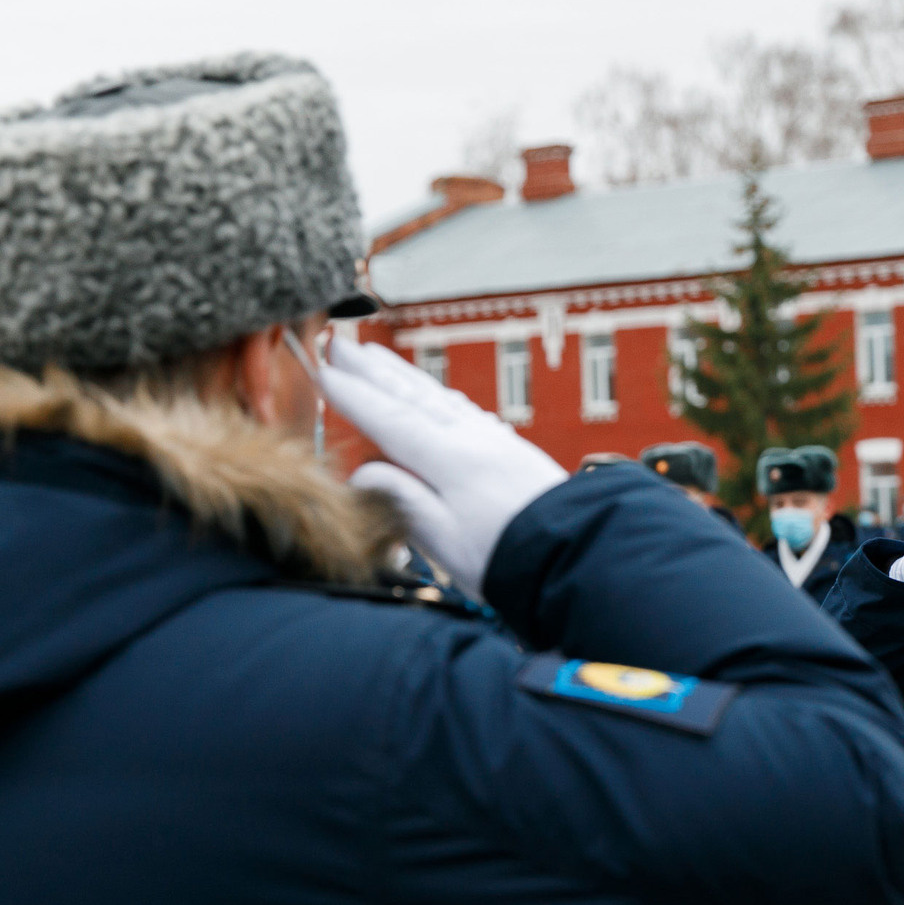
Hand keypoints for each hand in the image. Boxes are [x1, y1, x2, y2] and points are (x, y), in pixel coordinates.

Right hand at [318, 338, 567, 594]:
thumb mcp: (445, 540)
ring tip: (377, 357)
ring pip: (440, 397)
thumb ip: (403, 500)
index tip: (322, 373)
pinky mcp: (514, 452)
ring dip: (404, 375)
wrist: (580, 555)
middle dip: (373, 370)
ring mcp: (496, 441)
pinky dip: (441, 395)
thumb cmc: (512, 559)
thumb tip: (364, 472)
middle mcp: (473, 440)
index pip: (390, 418)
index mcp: (449, 460)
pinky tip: (436, 394)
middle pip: (414, 396)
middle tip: (341, 345)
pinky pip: (467, 410)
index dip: (353, 396)